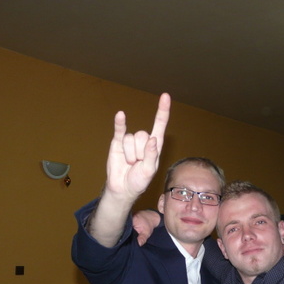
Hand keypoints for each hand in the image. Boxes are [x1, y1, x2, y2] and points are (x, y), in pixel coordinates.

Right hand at [89, 94, 170, 246]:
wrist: (122, 188)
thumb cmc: (139, 180)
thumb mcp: (149, 171)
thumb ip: (152, 156)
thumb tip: (153, 139)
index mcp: (155, 146)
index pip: (160, 125)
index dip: (162, 111)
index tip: (165, 96)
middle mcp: (143, 141)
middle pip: (143, 135)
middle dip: (139, 152)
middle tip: (137, 164)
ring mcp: (130, 141)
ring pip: (131, 139)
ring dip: (130, 154)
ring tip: (129, 164)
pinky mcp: (118, 142)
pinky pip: (119, 130)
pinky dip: (120, 123)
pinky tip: (120, 115)